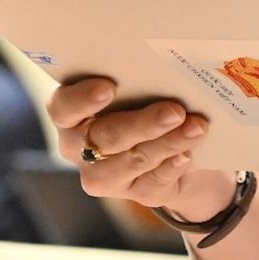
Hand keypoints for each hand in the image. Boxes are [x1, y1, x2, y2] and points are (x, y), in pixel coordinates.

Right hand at [47, 78, 233, 216]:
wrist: (173, 142)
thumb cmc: (144, 99)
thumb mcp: (136, 87)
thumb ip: (136, 79)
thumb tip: (162, 66)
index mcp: (70, 113)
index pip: (62, 107)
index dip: (81, 100)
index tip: (108, 88)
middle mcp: (78, 147)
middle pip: (104, 138)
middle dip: (141, 124)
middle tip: (174, 110)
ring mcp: (104, 175)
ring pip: (132, 161)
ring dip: (167, 143)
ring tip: (196, 127)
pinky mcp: (134, 193)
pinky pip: (152, 183)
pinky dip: (171, 167)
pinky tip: (186, 155)